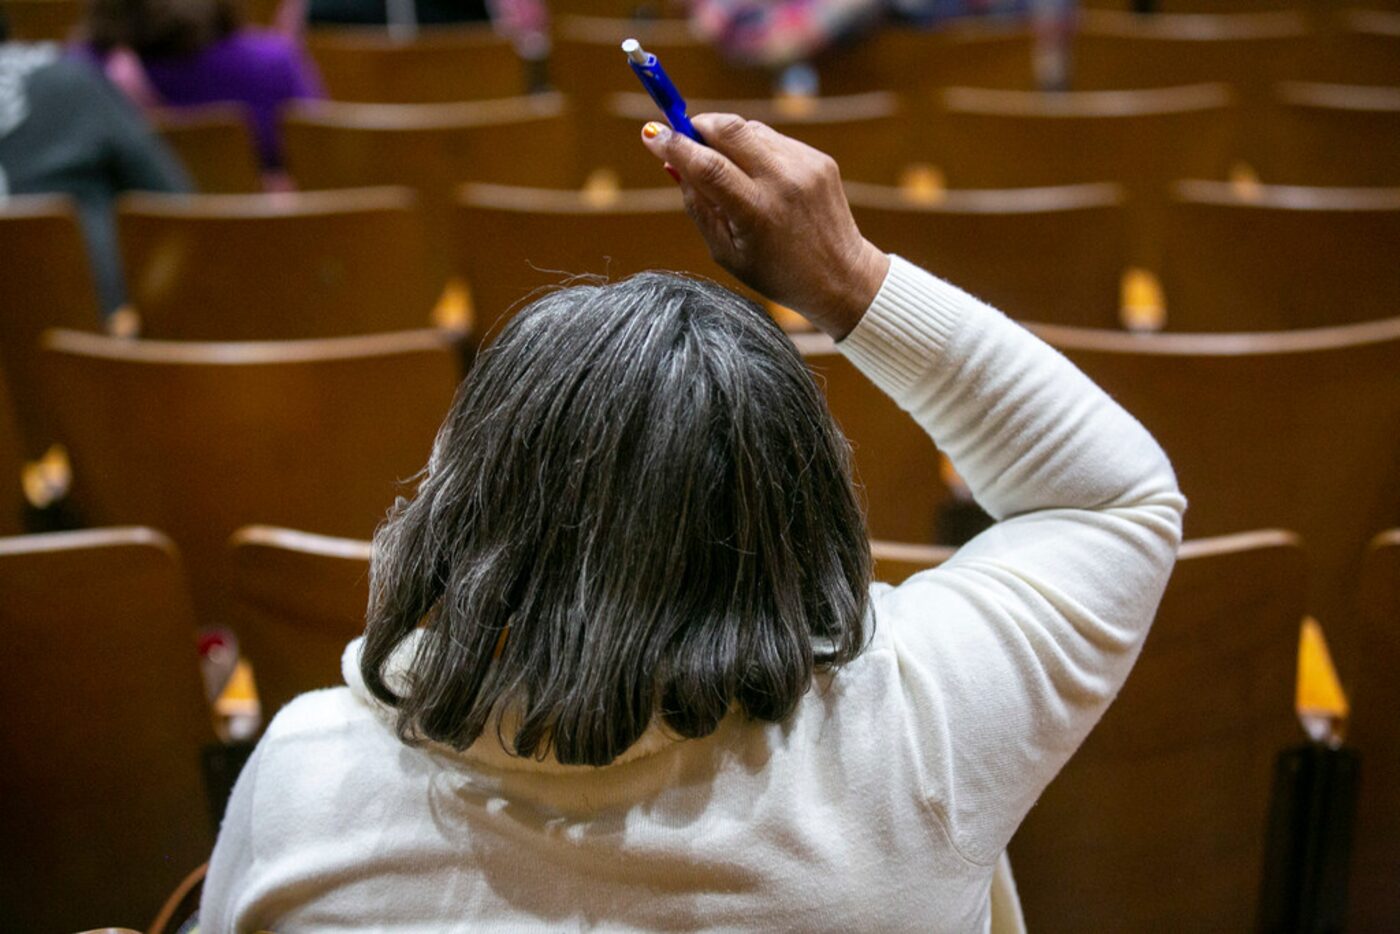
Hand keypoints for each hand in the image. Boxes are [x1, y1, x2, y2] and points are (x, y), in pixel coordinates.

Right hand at [641, 114, 888, 339]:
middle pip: (729, 129)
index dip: (673, 144)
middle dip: (698, 125)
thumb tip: (674, 163)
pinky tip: (759, 178)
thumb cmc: (776, 273)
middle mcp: (782, 182)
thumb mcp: (726, 253)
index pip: (706, 165)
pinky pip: (774, 140)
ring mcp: (805, 166)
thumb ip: (698, 206)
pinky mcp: (819, 160)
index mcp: (756, 212)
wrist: (841, 277)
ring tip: (726, 168)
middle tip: (684, 137)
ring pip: (750, 129)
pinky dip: (755, 150)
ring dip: (727, 138)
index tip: (650, 133)